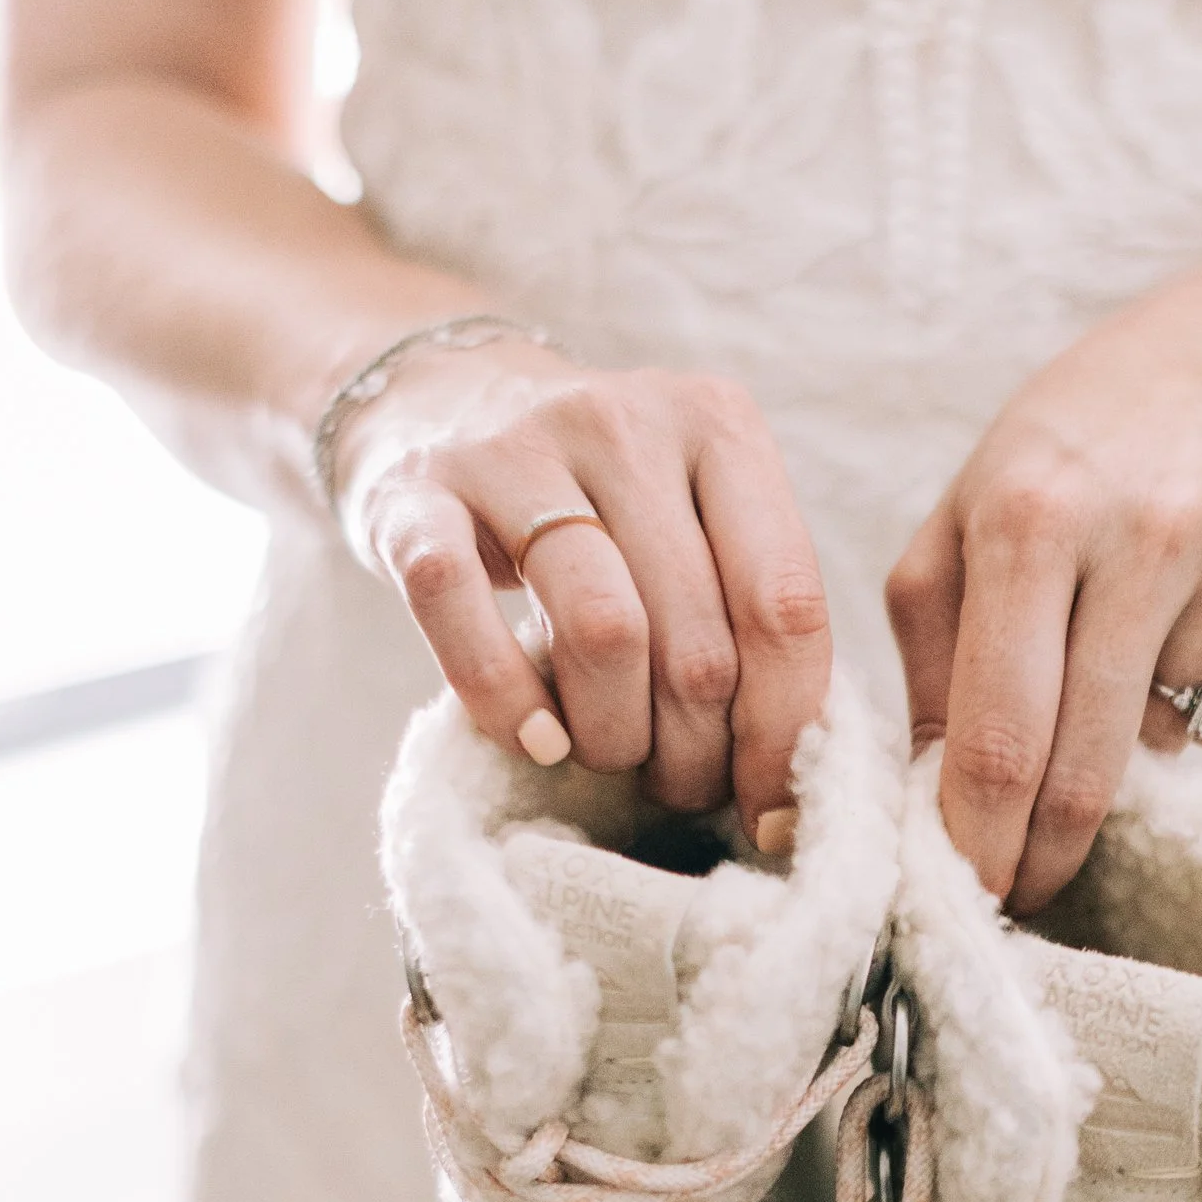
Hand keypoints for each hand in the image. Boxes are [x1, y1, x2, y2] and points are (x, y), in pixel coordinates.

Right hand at [334, 344, 830, 835]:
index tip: (773, 803)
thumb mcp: (692, 513)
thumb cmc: (596, 495)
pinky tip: (533, 737)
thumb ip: (748, 605)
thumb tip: (788, 769)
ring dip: (614, 736)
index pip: (785, 602)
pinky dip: (506, 704)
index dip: (784, 726)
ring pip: (603, 634)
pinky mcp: (414, 495)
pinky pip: (464, 615)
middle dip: (696, 750)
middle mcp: (623, 421)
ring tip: (606, 754)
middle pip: (696, 640)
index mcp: (719, 425)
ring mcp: (513, 450)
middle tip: (678, 783)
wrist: (437, 398)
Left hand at [886, 263, 1201, 913]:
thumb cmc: (1074, 459)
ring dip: (1137, 729)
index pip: (998, 728)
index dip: (979, 837)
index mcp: (1029, 513)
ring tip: (1132, 637)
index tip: (968, 898)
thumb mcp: (966, 518)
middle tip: (1030, 885)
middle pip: (1088, 760)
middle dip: (1049, 846)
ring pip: (1173, 734)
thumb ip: (933, 653)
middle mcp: (1145, 523)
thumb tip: (928, 798)